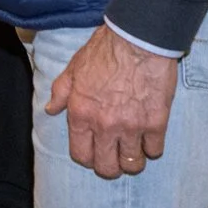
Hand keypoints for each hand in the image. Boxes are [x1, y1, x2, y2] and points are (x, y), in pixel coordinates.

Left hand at [44, 25, 179, 178]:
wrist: (137, 40)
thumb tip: (51, 109)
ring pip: (133, 164)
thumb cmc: (104, 51)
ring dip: (133, 160)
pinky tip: (149, 137)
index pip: (81, 155)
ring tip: (133, 150)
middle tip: (115, 157)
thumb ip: (60, 92)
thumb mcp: (73, 69)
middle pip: (107, 168)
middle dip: (110, 167)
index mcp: (81, 114)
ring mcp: (132, 127)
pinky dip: (152, 147)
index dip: (88, 158)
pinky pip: (155, 150)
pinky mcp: (156, 123)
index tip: (95, 154)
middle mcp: (105, 126)